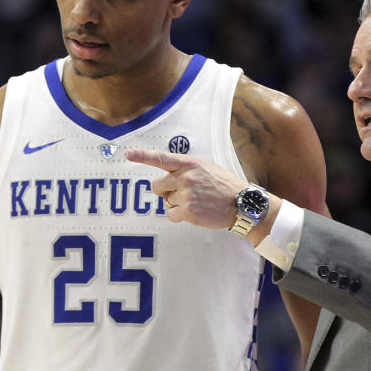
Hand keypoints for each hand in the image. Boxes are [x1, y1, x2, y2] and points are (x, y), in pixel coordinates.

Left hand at [125, 148, 245, 228]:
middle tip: (182, 194)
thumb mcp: (206, 168)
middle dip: (164, 191)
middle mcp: (185, 177)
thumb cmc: (224, 186)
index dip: (142, 156)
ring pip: (165, 202)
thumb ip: (186, 169)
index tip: (128, 154)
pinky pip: (171, 215)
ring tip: (196, 202)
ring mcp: (186, 194)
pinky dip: (179, 216)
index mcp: (189, 163)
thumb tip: (167, 177)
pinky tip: (195, 213)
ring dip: (176, 204)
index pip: (161, 158)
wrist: (242, 203)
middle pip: (156, 185)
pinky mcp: (188, 211)